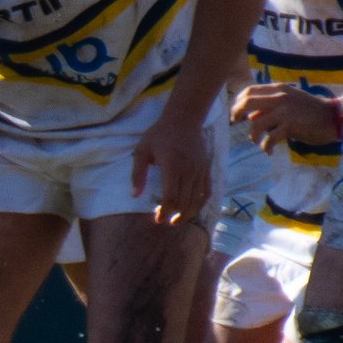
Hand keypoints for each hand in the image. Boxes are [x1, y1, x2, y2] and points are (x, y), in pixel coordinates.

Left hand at [130, 113, 210, 227]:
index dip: (165, 211)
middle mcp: (189, 169)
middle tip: (165, 222)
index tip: (157, 219)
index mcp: (172, 166)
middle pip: (185, 201)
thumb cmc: (159, 135)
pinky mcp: (206, 169)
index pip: (171, 196)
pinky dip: (201, 203)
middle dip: (175, 215)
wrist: (183, 119)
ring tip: (177, 220)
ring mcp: (200, 170)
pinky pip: (207, 191)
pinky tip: (192, 210)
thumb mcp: (141, 151)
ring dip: (188, 213)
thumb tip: (134, 196)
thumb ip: (138, 174)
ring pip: (197, 199)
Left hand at [232, 83, 340, 152]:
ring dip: (252, 136)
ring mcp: (284, 111)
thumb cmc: (311, 111)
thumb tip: (250, 117)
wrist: (334, 117)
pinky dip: (265, 147)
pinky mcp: (290, 125)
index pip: (250, 90)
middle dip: (236, 114)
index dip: (238, 101)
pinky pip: (269, 138)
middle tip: (235, 122)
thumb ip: (270, 106)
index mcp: (279, 89)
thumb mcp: (289, 102)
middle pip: (247, 103)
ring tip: (257, 142)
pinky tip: (268, 151)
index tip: (236, 111)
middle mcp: (279, 97)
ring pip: (255, 124)